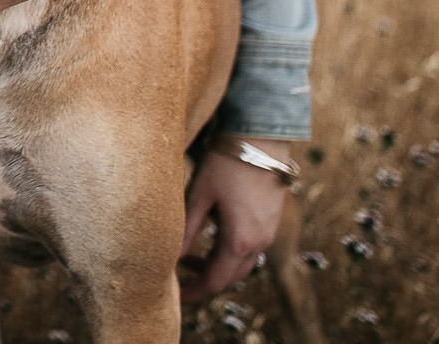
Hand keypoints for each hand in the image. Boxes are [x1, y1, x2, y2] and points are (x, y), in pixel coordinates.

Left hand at [179, 137, 291, 302]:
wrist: (261, 139)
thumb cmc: (226, 163)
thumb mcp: (199, 196)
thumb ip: (186, 230)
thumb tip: (169, 258)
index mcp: (240, 241)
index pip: (215, 282)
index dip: (193, 293)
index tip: (174, 299)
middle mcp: (259, 243)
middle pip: (230, 279)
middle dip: (203, 285)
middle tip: (176, 284)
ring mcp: (268, 234)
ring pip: (240, 265)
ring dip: (215, 269)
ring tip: (185, 260)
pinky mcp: (269, 222)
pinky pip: (248, 250)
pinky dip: (226, 254)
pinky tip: (206, 241)